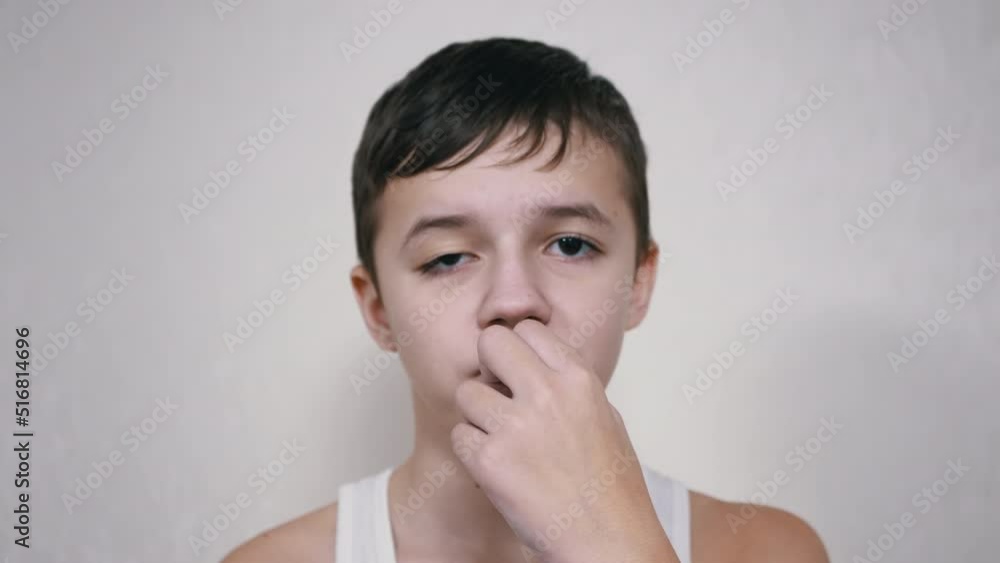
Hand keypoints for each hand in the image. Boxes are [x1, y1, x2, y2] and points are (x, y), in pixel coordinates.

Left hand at [450, 319, 678, 562]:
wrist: (607, 541)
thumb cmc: (611, 488)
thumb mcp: (605, 417)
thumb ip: (570, 385)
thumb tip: (539, 362)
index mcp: (578, 379)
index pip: (528, 328)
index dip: (517, 349)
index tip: (517, 372)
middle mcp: (547, 393)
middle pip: (490, 341)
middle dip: (488, 367)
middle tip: (497, 395)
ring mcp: (516, 425)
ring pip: (466, 392)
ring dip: (476, 416)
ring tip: (500, 441)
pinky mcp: (490, 459)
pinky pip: (458, 436)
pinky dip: (471, 454)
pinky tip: (496, 469)